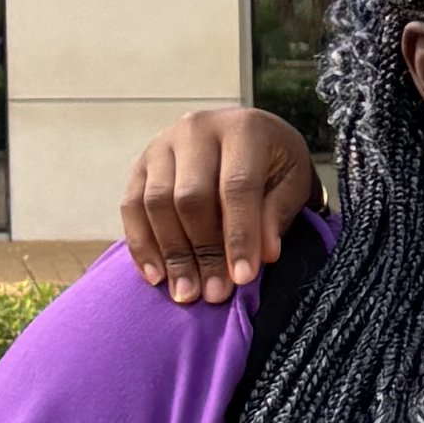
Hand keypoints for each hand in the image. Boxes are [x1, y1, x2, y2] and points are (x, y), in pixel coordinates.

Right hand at [121, 103, 314, 301]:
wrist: (247, 139)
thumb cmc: (275, 166)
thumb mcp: (292, 184)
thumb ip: (276, 215)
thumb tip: (264, 255)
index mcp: (244, 128)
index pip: (236, 186)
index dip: (240, 235)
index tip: (243, 278)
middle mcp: (197, 129)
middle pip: (191, 196)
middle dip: (203, 251)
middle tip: (214, 294)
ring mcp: (162, 144)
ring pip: (157, 203)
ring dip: (171, 254)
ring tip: (186, 293)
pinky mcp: (141, 164)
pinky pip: (131, 206)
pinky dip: (142, 244)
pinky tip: (157, 276)